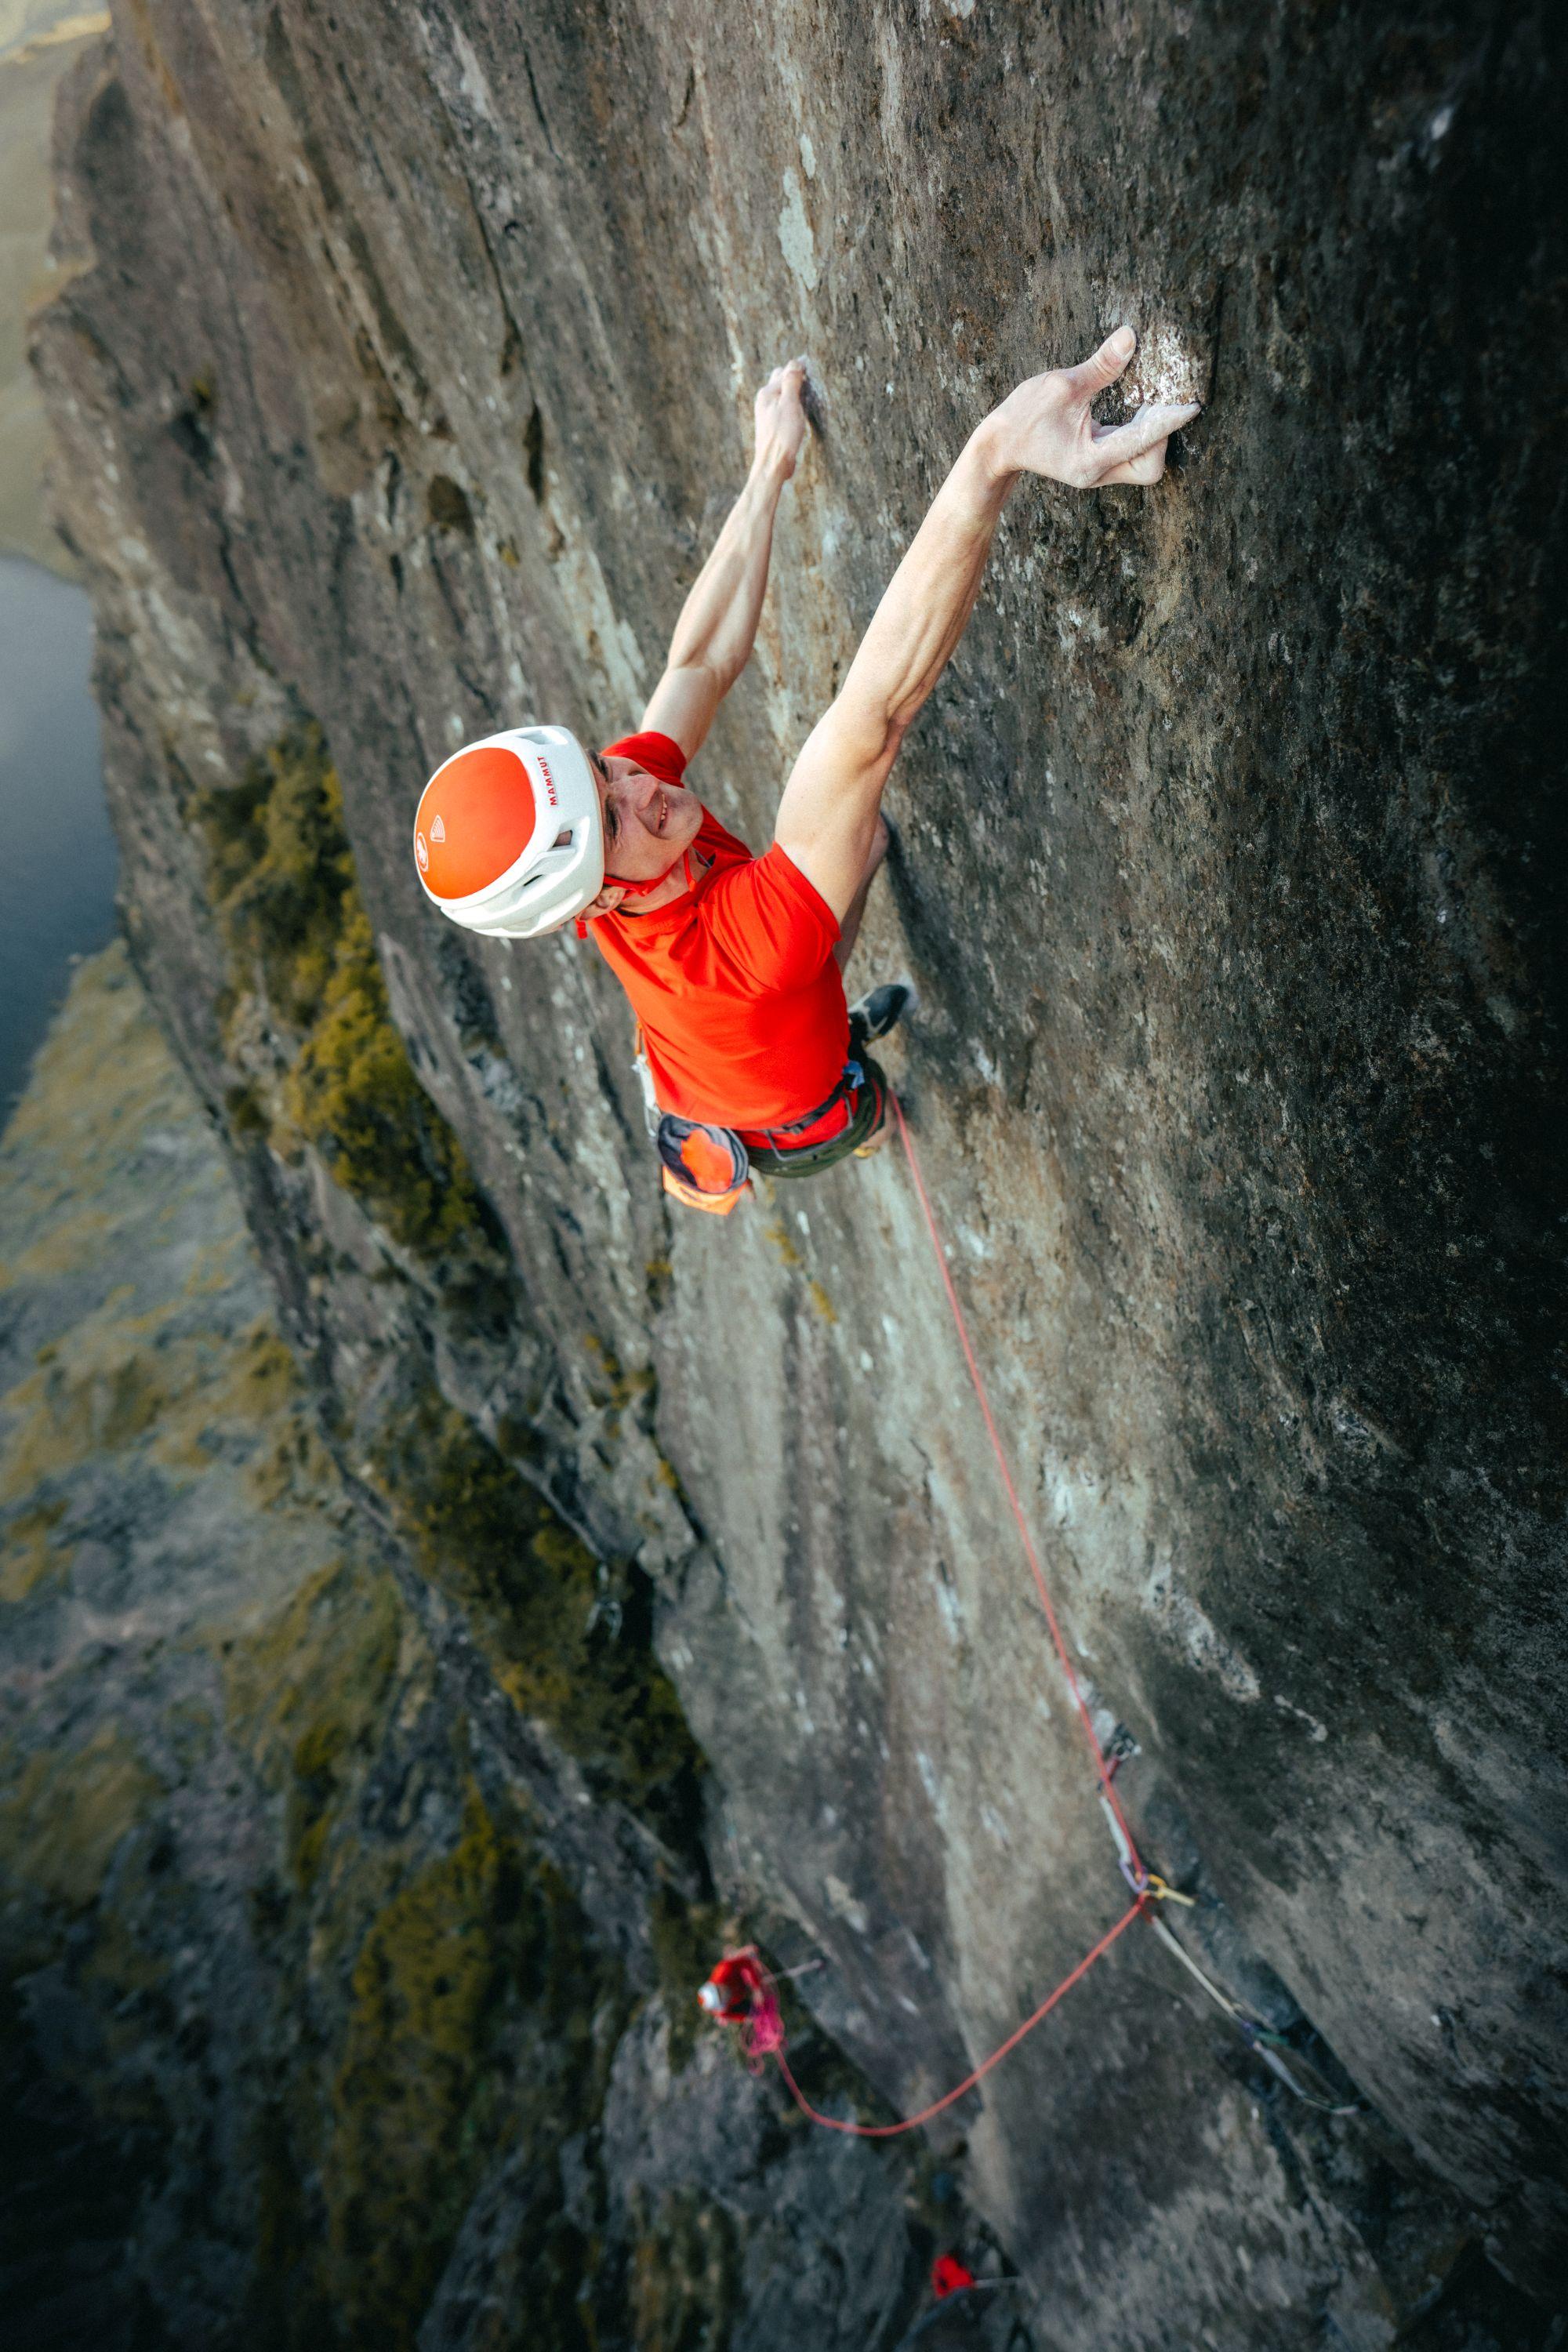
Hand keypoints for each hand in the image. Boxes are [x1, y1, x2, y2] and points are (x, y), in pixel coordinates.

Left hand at [753, 357, 809, 480]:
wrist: (773, 464)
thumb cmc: (782, 435)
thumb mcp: (790, 404)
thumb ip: (791, 382)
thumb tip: (795, 363)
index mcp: (767, 393)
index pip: (783, 371)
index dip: (798, 370)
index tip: (811, 374)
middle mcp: (764, 402)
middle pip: (781, 382)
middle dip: (795, 380)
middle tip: (810, 386)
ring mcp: (767, 414)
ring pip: (783, 396)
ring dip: (794, 395)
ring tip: (806, 400)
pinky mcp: (773, 426)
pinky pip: (784, 410)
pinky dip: (793, 408)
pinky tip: (800, 415)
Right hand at [980, 328, 1199, 488]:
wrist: (999, 445)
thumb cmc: (1024, 416)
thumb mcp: (1062, 385)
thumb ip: (1101, 365)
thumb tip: (1130, 336)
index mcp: (1089, 461)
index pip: (1142, 441)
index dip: (1169, 421)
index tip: (1191, 404)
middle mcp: (1097, 473)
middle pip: (1151, 467)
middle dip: (1162, 436)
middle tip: (1162, 401)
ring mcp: (1098, 472)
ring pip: (1144, 463)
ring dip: (1153, 433)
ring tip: (1152, 398)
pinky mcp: (1097, 463)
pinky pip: (1131, 453)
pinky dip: (1141, 431)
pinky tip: (1139, 404)